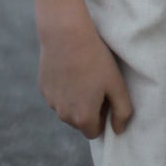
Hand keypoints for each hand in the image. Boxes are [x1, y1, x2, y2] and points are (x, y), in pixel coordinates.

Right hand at [38, 15, 132, 139]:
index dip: (103, 115)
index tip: (105, 94)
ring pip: (67, 108)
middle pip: (80, 121)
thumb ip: (122, 112)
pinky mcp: (43, 88)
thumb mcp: (117, 84)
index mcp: (83, 118)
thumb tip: (118, 130)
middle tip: (95, 82)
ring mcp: (51, 102)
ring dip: (75, 99)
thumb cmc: (95, 59)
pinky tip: (70, 68)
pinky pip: (57, 95)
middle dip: (88, 109)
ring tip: (82, 73)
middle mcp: (64, 116)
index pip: (95, 131)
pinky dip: (63, 87)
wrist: (66, 34)